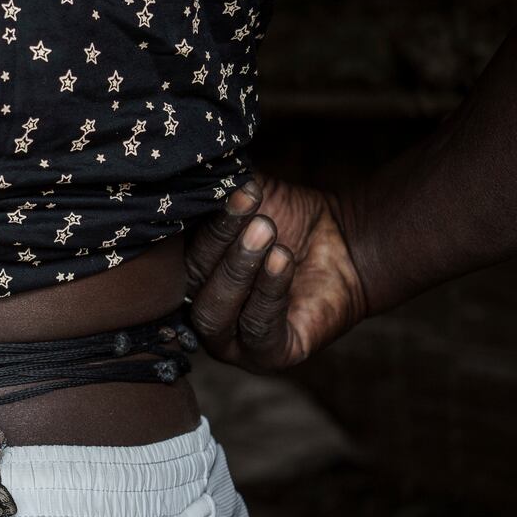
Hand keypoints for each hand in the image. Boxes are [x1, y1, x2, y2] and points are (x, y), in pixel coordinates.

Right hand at [183, 174, 368, 371]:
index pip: (170, 256)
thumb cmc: (289, 218)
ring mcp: (230, 341)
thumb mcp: (247, 193)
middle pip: (190, 283)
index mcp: (184, 273)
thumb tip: (188, 161)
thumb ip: (215, 183)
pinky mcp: (269, 356)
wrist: (347, 244)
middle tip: (255, 216)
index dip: (188, 225)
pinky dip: (268, 293)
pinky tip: (282, 260)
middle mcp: (198, 310)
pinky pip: (258, 330)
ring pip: (215, 313)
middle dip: (220, 246)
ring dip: (239, 270)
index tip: (215, 191)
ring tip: (268, 233)